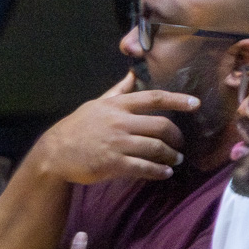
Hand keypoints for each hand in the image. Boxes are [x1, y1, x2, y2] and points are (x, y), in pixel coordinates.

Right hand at [21, 73, 195, 185]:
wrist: (53, 154)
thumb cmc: (76, 129)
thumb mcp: (95, 105)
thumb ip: (117, 92)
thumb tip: (133, 75)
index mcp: (117, 106)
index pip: (154, 98)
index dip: (178, 100)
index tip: (195, 103)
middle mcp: (119, 122)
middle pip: (161, 126)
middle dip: (176, 136)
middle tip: (179, 144)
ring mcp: (116, 143)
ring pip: (156, 148)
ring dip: (170, 156)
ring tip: (175, 160)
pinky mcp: (112, 163)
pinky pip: (144, 167)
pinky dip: (158, 171)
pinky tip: (164, 173)